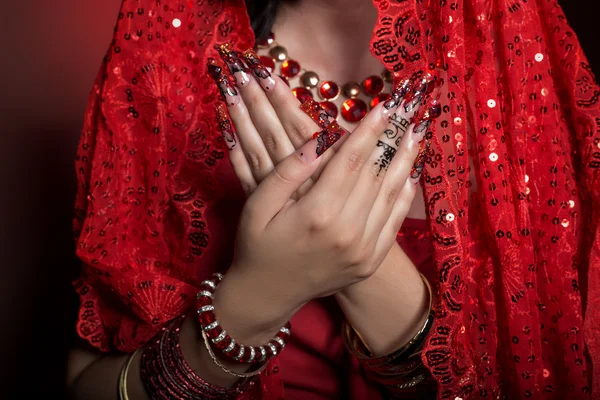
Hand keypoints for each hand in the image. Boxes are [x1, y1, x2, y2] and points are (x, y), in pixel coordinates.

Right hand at [206, 44, 439, 335]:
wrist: (269, 293)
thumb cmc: (257, 244)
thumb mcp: (259, 204)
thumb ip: (290, 171)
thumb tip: (321, 137)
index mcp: (317, 213)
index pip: (350, 161)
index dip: (368, 131)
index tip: (384, 107)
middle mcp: (346, 231)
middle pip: (375, 175)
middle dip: (391, 140)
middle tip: (406, 114)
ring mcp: (362, 250)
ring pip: (390, 195)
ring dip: (405, 163)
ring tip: (415, 136)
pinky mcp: (370, 261)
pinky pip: (393, 223)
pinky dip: (403, 197)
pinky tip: (410, 176)